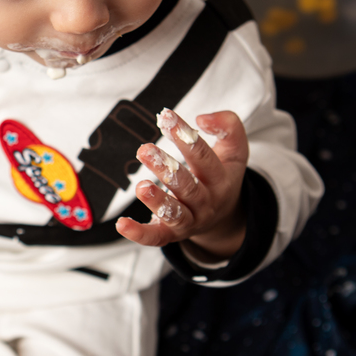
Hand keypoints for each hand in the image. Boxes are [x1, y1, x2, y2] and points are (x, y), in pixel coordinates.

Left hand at [115, 108, 247, 260]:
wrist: (223, 216)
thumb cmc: (221, 174)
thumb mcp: (234, 150)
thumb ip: (228, 126)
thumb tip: (202, 119)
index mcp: (221, 180)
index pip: (203, 157)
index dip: (185, 137)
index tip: (166, 117)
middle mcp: (206, 203)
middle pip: (188, 187)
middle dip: (166, 169)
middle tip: (145, 150)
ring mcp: (189, 221)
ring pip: (174, 214)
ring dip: (157, 201)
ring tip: (141, 186)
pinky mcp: (171, 235)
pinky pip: (156, 238)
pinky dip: (139, 234)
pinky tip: (121, 224)